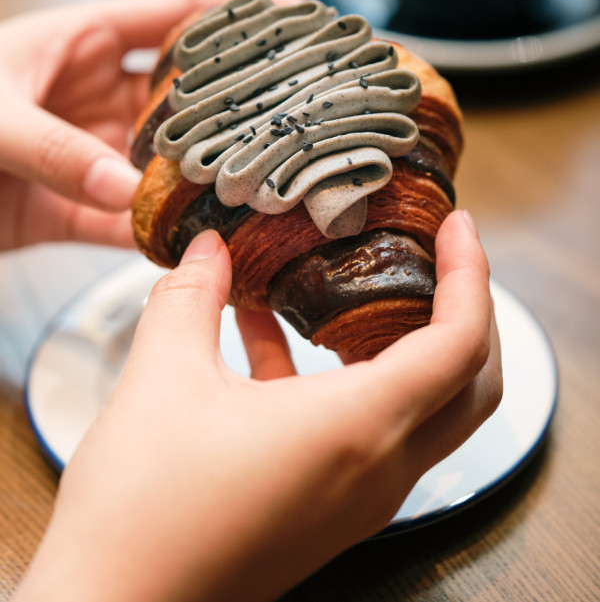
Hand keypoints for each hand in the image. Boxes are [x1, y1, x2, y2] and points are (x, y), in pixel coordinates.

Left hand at [0, 0, 298, 250]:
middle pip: (192, 95)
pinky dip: (161, 236)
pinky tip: (197, 248)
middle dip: (245, 105)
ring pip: (173, 164)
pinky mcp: (77, 207)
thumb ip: (53, 148)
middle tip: (302, 121)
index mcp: (87, 40)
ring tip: (264, 194)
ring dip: (210, 181)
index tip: (301, 25)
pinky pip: (133, 222)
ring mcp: (95, 152)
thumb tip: (124, 190)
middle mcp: (102, 95)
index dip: (245, 15)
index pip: (184, 14)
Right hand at [14, 209, 500, 601]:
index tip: (455, 226)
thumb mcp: (163, 376)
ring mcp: (358, 497)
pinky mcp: (328, 509)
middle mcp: (378, 469)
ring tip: (348, 285)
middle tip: (432, 256)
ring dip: (400, 342)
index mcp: (358, 427)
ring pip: (422, 408)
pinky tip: (272, 339)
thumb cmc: (141, 506)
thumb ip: (192, 295)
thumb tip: (209, 246)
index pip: (461, 342)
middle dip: (464, 311)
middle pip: (469, 383)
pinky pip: (363, 430)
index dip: (471, 273)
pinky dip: (341, 377)